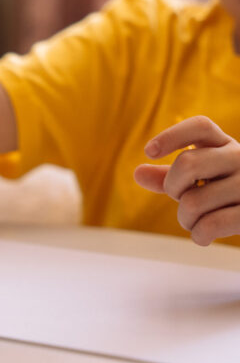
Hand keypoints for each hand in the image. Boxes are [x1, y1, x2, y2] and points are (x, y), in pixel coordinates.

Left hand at [134, 116, 239, 245]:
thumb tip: (138, 173)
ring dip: (185, 219)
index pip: (200, 127)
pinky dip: (198, 235)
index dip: (172, 136)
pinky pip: (210, 225)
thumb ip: (168, 176)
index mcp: (224, 145)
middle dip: (172, 187)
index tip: (149, 151)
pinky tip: (203, 235)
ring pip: (192, 203)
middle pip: (187, 164)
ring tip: (196, 221)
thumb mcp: (199, 179)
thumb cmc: (223, 195)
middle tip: (181, 198)